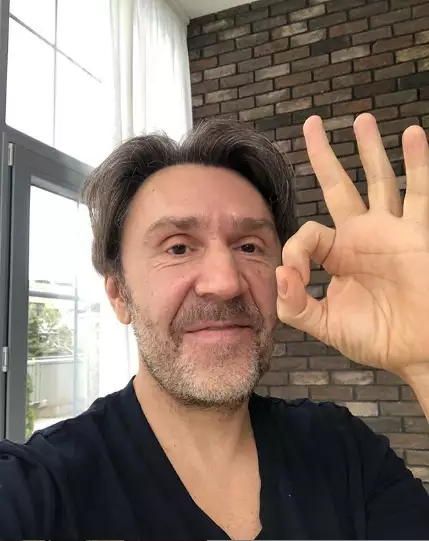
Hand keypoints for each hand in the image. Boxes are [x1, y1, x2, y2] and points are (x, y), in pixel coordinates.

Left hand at [276, 113, 428, 377]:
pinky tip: (412, 135)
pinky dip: (417, 164)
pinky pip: (419, 193)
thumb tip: (280, 273)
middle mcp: (361, 236)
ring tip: (361, 120)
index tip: (295, 277)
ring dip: (370, 150)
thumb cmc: (377, 338)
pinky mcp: (417, 233)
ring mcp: (390, 230)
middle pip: (338, 186)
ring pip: (379, 180)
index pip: (308, 233)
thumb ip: (296, 306)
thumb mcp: (326, 325)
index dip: (294, 250)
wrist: (419, 348)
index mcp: (337, 255)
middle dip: (325, 156)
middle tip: (312, 124)